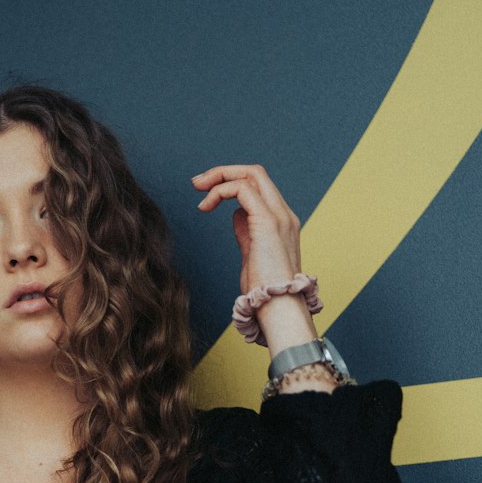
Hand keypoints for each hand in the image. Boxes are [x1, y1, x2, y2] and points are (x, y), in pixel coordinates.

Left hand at [191, 163, 301, 294]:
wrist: (280, 310)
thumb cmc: (265, 293)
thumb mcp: (253, 255)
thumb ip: (246, 233)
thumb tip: (235, 215)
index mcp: (282, 222)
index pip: (259, 187)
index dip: (231, 183)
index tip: (206, 195)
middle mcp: (284, 214)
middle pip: (255, 173)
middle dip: (223, 172)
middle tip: (197, 183)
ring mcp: (279, 216)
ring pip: (250, 174)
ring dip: (219, 177)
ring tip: (198, 191)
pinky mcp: (268, 222)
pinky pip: (242, 189)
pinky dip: (220, 191)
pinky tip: (206, 207)